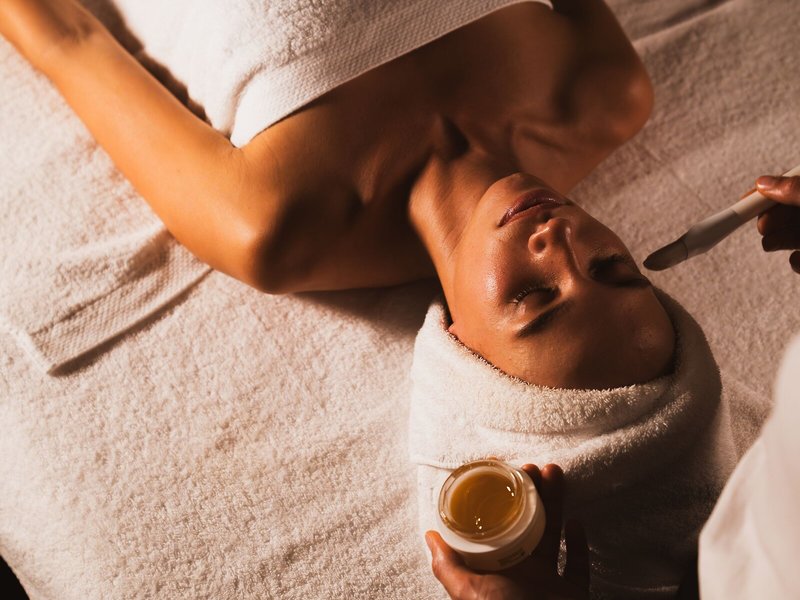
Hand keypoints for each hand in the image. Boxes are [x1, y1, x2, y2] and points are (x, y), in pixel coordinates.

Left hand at [425, 464, 589, 599]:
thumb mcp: (470, 592)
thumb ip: (449, 568)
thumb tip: (429, 535)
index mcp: (498, 571)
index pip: (499, 527)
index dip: (502, 500)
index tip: (504, 473)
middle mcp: (522, 573)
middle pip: (529, 525)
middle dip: (533, 495)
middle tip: (534, 468)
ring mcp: (549, 583)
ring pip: (554, 535)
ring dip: (556, 505)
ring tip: (555, 475)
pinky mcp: (573, 593)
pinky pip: (579, 565)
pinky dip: (580, 543)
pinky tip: (578, 520)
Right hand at [755, 175, 799, 272]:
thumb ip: (795, 190)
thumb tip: (765, 183)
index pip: (789, 186)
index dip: (768, 191)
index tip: (747, 199)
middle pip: (789, 211)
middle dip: (773, 219)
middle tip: (764, 226)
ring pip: (794, 235)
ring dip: (779, 240)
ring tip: (770, 244)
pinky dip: (797, 261)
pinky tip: (796, 259)